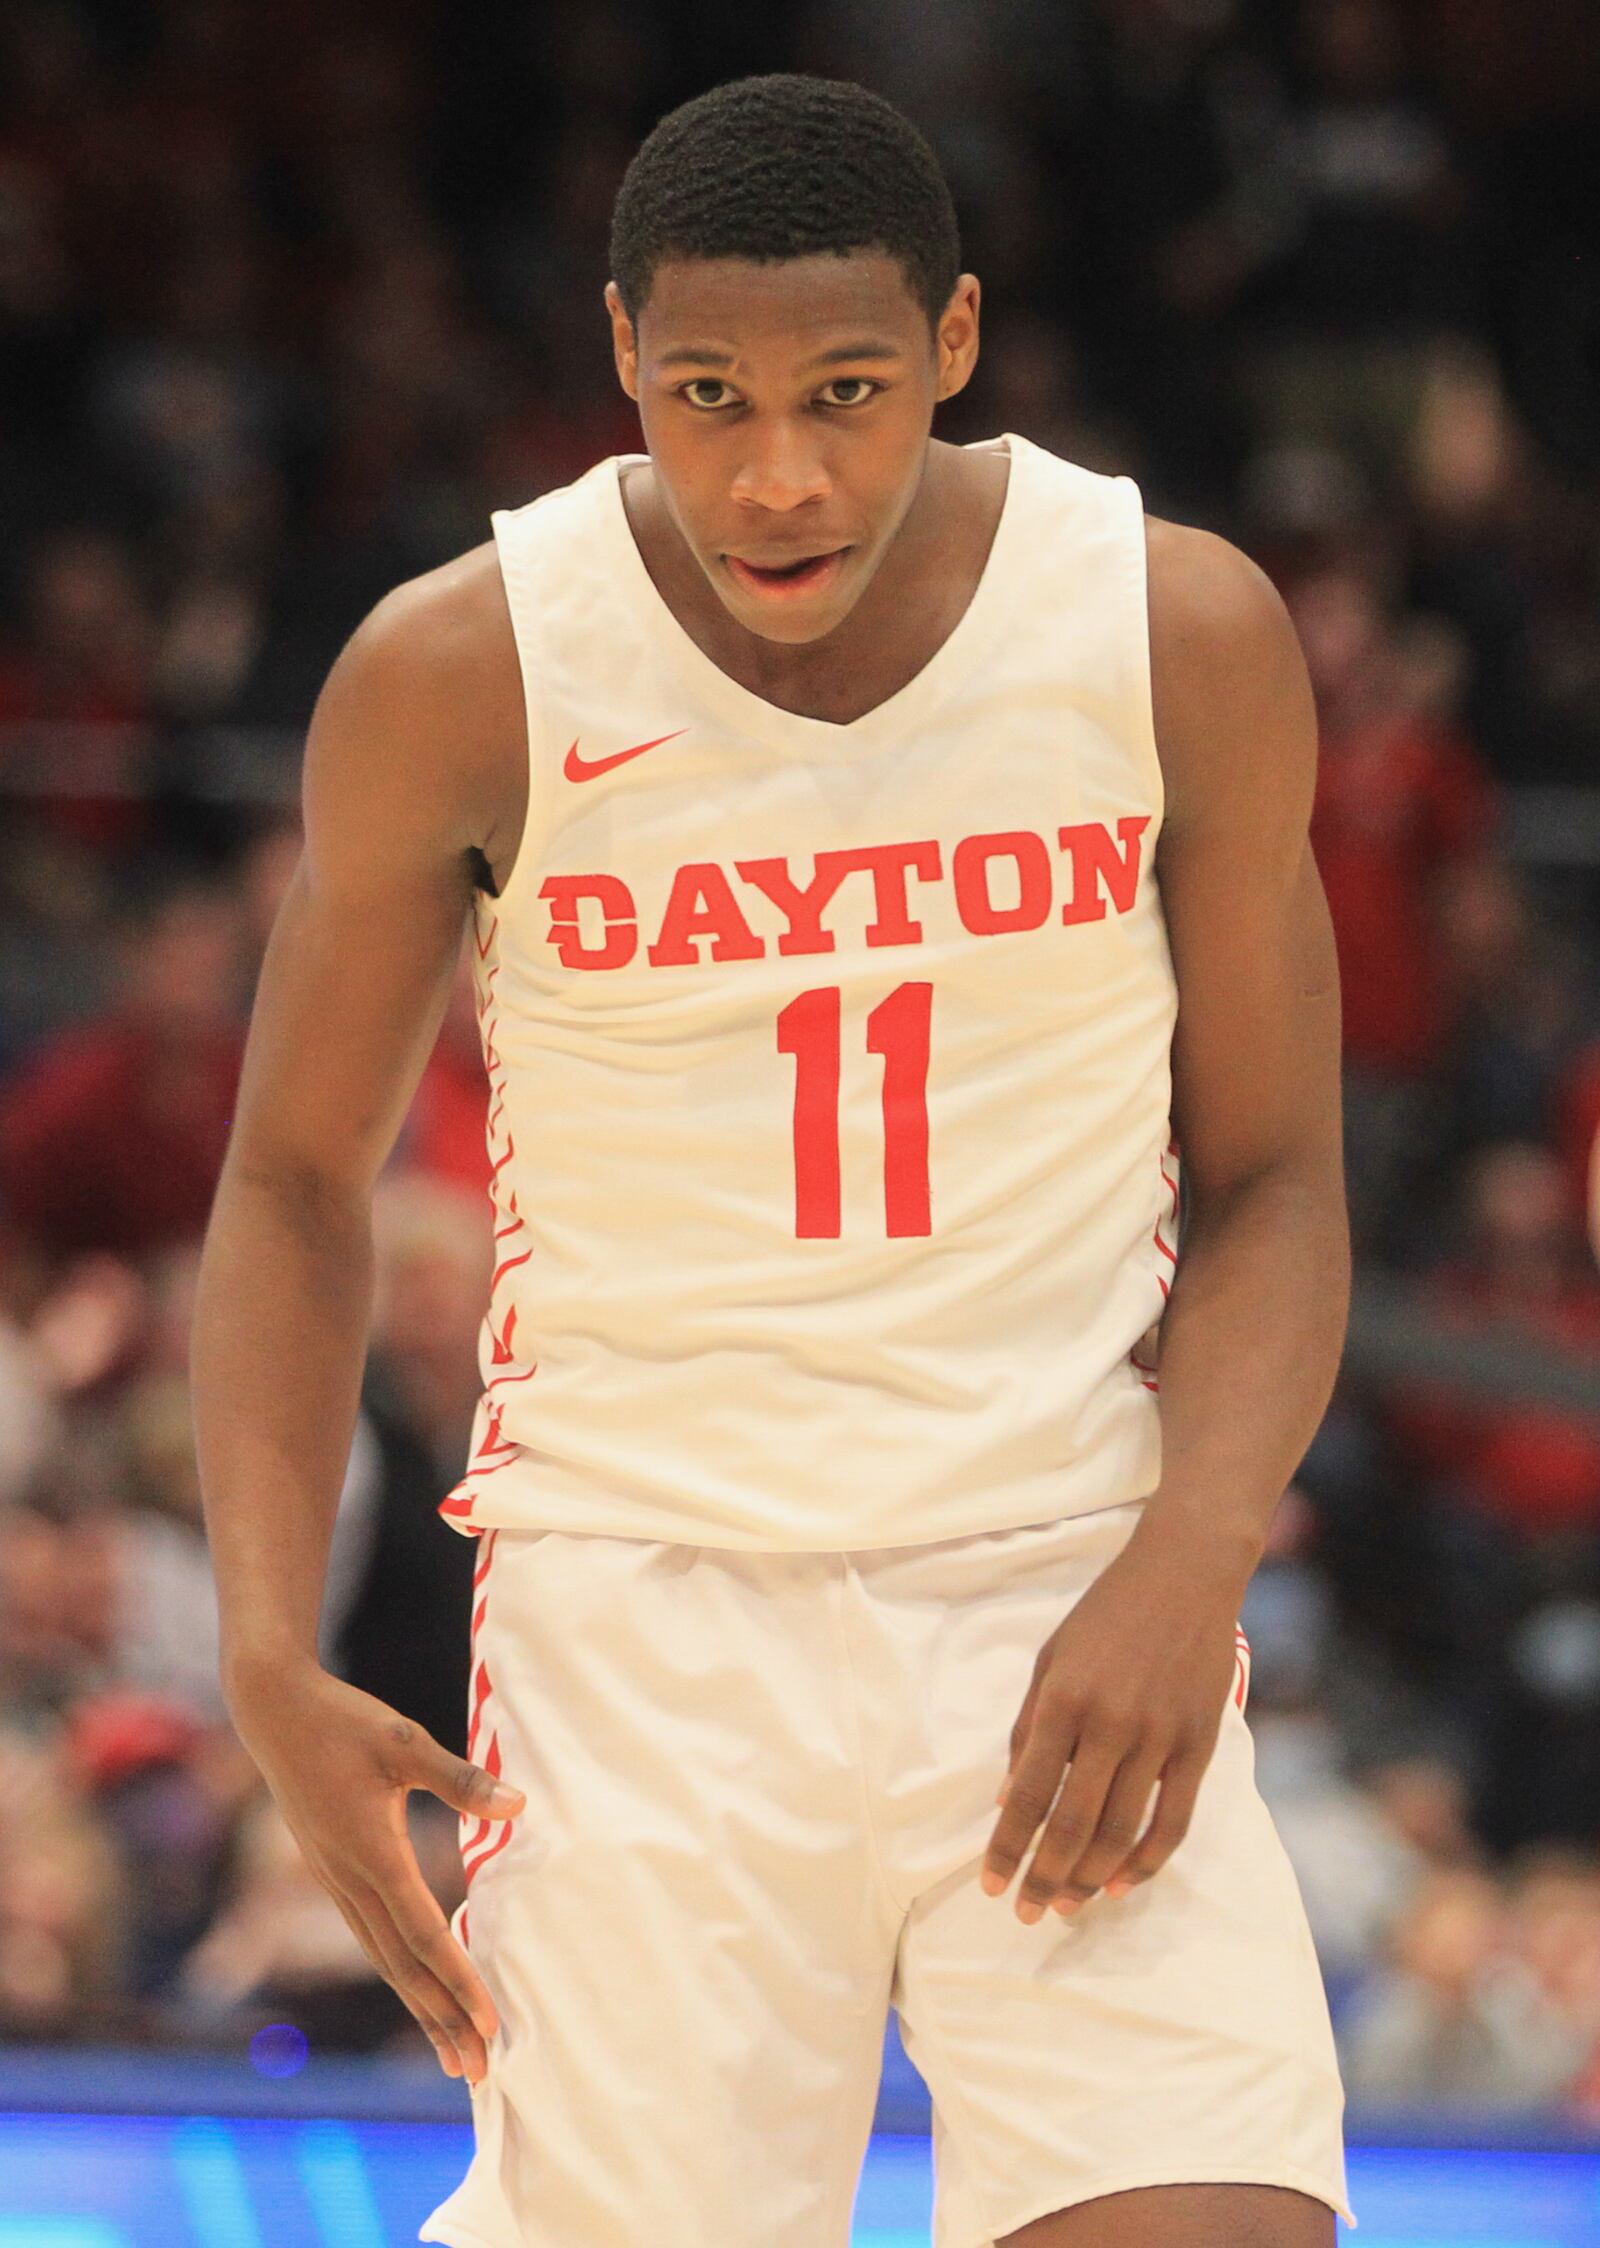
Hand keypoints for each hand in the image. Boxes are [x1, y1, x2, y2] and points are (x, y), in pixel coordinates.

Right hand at [224, 1654, 522, 2081]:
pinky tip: (419, 1987)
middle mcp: (350, 1880)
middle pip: (403, 1967)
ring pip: (384, 1959)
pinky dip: (401, 1972)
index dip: (460, 1982)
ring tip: (454, 2053)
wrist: (274, 1712)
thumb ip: (460, 1779)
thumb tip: (518, 1806)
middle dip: (443, 2020)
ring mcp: (336, 1881)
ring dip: (421, 2007)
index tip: (489, 2025)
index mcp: (372, 1854)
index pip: (425, 1935)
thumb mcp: (405, 1741)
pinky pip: (371, 1937)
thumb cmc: (344, 1722)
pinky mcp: (333, 1873)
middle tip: (478, 2072)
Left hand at [982, 1535, 1240, 1922]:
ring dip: (1090, 1878)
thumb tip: (1010, 1798)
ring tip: (1067, 1906)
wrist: (1185, 1575)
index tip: (990, 1884)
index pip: (1030, 1794)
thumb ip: (1030, 1729)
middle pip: (1075, 1825)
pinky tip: (1121, 1883)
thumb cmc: (1106, 1614)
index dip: (1008, 1846)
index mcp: (1065, 1699)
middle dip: (1045, 1876)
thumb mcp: (1052, 1659)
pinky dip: (1146, 1861)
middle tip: (1026, 1912)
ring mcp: (1160, 1738)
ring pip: (1122, 1831)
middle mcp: (1111, 1724)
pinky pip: (1173, 1821)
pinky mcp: (1199, 1745)